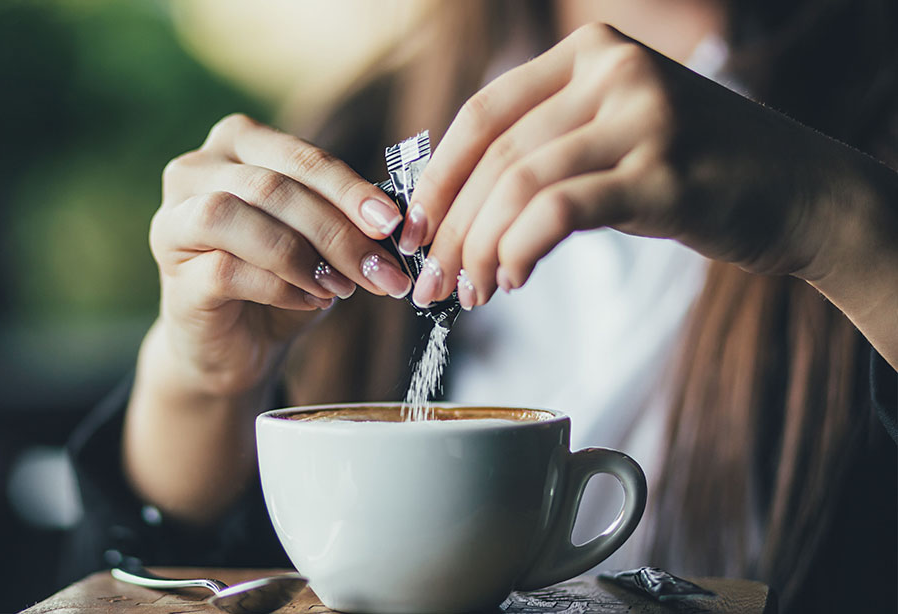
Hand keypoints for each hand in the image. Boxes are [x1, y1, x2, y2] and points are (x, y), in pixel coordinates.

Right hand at [149, 113, 410, 395]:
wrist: (236, 347)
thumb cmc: (281, 282)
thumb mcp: (320, 241)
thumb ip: (346, 218)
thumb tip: (396, 220)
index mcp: (236, 144)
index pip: (300, 157)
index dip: (350, 190)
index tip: (393, 224)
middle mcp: (194, 170)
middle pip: (272, 187)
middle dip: (337, 231)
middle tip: (382, 271)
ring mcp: (173, 220)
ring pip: (238, 217)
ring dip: (303, 255)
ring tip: (342, 287)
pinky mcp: (172, 272)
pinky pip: (227, 269)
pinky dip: (279, 286)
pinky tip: (311, 301)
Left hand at [406, 23, 859, 309]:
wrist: (802, 193)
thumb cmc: (696, 171)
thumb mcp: (616, 136)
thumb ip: (547, 148)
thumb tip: (456, 206)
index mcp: (591, 53)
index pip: (482, 114)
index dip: (437, 178)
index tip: (414, 231)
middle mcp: (613, 71)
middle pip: (495, 156)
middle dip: (452, 228)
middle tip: (435, 282)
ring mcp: (642, 117)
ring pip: (519, 186)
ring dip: (480, 249)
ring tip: (472, 292)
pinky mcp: (664, 174)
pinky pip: (559, 212)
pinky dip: (520, 250)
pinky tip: (513, 280)